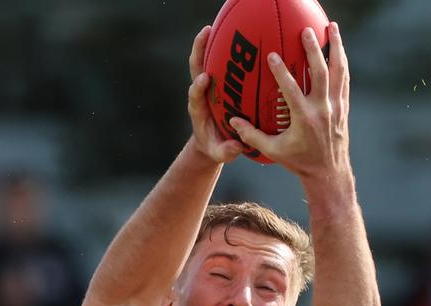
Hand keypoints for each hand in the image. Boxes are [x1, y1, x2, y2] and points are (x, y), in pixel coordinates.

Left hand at [188, 26, 245, 163]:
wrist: (209, 142)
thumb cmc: (215, 147)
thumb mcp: (220, 153)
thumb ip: (226, 151)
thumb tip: (236, 146)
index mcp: (198, 111)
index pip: (195, 96)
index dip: (198, 86)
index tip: (205, 78)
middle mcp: (200, 94)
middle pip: (195, 69)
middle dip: (198, 51)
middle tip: (206, 34)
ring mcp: (206, 87)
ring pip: (202, 61)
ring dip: (206, 43)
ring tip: (214, 26)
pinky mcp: (213, 83)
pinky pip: (213, 62)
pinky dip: (218, 49)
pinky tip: (229, 36)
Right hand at [229, 22, 350, 182]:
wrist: (328, 172)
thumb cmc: (298, 162)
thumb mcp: (273, 151)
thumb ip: (253, 136)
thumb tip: (233, 122)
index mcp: (304, 119)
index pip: (292, 90)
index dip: (281, 72)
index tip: (272, 55)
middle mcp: (322, 110)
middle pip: (321, 73)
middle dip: (314, 49)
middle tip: (306, 31)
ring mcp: (336, 107)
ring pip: (338, 71)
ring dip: (336, 47)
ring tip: (331, 27)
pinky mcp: (343, 107)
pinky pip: (344, 80)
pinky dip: (341, 62)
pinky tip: (338, 49)